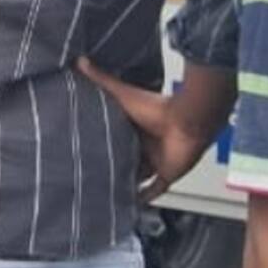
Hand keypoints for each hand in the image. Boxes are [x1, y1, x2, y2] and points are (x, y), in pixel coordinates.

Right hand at [78, 56, 208, 195]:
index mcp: (135, 127)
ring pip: (137, 175)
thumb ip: (102, 79)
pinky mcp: (167, 175)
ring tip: (103, 192)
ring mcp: (156, 161)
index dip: (101, 142)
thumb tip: (80, 60)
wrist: (188, 122)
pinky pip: (154, 191)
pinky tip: (129, 206)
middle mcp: (145, 145)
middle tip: (88, 173)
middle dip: (112, 164)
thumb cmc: (157, 107)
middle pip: (125, 157)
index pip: (115, 137)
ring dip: (125, 182)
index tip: (83, 147)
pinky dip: (143, 199)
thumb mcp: (122, 93)